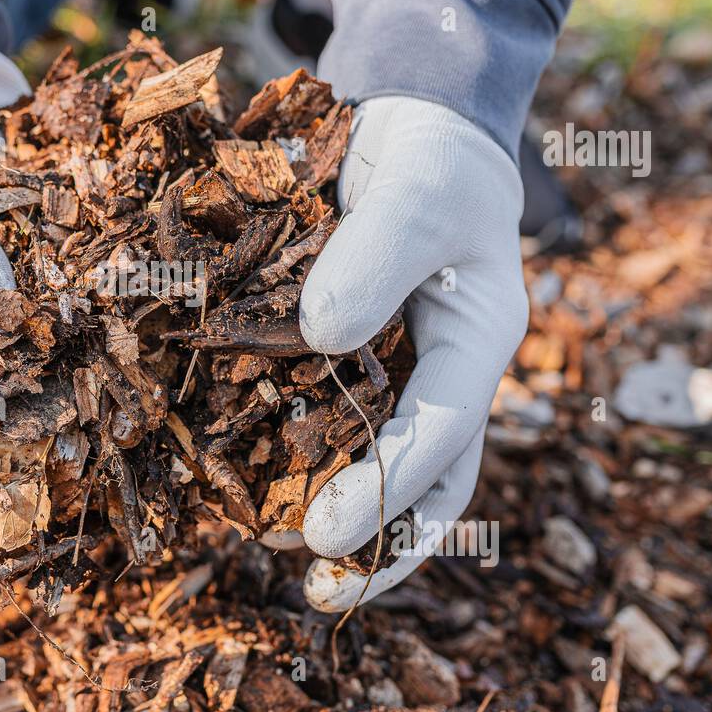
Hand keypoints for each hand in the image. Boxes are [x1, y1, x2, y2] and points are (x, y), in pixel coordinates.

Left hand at [296, 96, 527, 610]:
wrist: (411, 128)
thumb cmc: (432, 158)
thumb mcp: (415, 192)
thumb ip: (375, 257)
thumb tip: (319, 338)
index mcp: (477, 345)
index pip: (445, 436)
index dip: (389, 492)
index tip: (327, 538)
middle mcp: (437, 374)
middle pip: (423, 481)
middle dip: (376, 541)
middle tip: (313, 583)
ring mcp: (390, 370)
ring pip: (368, 458)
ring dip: (329, 508)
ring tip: (267, 542)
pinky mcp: (339, 355)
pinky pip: (315, 411)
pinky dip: (284, 446)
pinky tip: (234, 467)